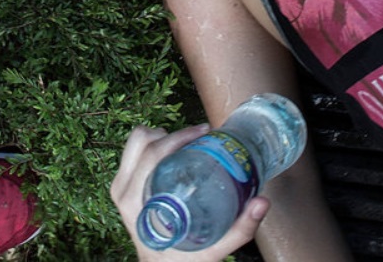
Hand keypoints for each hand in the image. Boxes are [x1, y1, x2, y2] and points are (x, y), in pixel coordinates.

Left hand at [112, 125, 269, 261]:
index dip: (178, 137)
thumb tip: (263, 202)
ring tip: (188, 143)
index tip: (205, 133)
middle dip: (173, 133)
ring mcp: (119, 187)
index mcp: (137, 204)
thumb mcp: (213, 250)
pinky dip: (154, 144)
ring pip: (136, 141)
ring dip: (162, 136)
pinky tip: (176, 152)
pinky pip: (134, 151)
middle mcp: (123, 191)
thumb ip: (239, 229)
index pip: (151, 156)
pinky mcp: (122, 185)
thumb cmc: (184, 260)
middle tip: (199, 137)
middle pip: (141, 141)